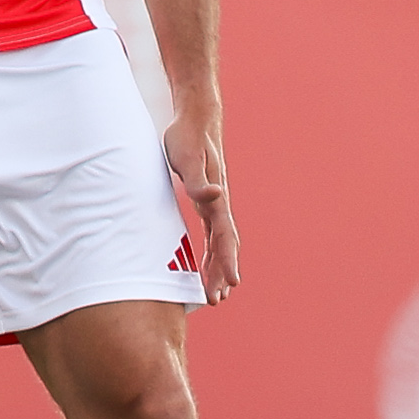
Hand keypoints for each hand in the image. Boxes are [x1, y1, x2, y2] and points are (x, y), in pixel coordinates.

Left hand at [167, 104, 241, 305]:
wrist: (196, 118)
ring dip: (218, 268)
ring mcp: (214, 205)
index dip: (228, 260)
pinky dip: (210, 254)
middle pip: (225, 246)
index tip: (231, 284)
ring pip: (220, 244)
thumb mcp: (187, 158)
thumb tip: (215, 197)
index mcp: (217, 199)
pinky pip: (210, 236)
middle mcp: (219, 205)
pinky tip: (203, 269)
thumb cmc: (188, 138)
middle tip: (218, 300)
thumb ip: (199, 180)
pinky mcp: (205, 203)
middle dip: (223, 272)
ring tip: (216, 294)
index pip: (225, 237)